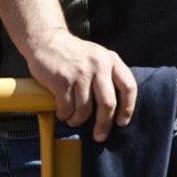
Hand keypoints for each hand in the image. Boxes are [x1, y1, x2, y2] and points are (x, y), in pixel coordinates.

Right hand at [25, 28, 136, 142]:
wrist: (47, 41)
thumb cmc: (75, 55)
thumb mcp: (98, 57)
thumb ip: (109, 76)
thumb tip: (116, 109)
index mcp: (111, 60)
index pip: (128, 87)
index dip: (127, 108)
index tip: (122, 122)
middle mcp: (99, 65)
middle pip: (108, 103)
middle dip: (104, 124)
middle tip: (99, 135)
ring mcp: (80, 72)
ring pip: (85, 110)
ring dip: (79, 120)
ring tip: (74, 119)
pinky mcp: (63, 80)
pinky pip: (67, 108)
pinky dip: (65, 115)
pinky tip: (63, 112)